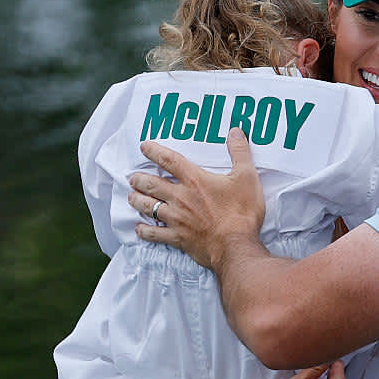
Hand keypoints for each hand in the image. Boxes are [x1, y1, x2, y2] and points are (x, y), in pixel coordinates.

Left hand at [128, 128, 264, 268]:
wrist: (235, 246)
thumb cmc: (241, 213)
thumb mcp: (247, 177)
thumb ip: (240, 152)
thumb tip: (236, 131)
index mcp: (195, 180)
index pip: (169, 160)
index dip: (155, 151)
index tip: (144, 147)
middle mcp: (180, 197)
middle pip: (152, 184)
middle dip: (139, 179)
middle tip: (133, 177)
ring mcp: (177, 219)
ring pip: (148, 207)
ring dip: (137, 200)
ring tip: (131, 196)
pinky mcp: (178, 238)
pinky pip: (155, 234)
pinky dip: (145, 231)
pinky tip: (140, 229)